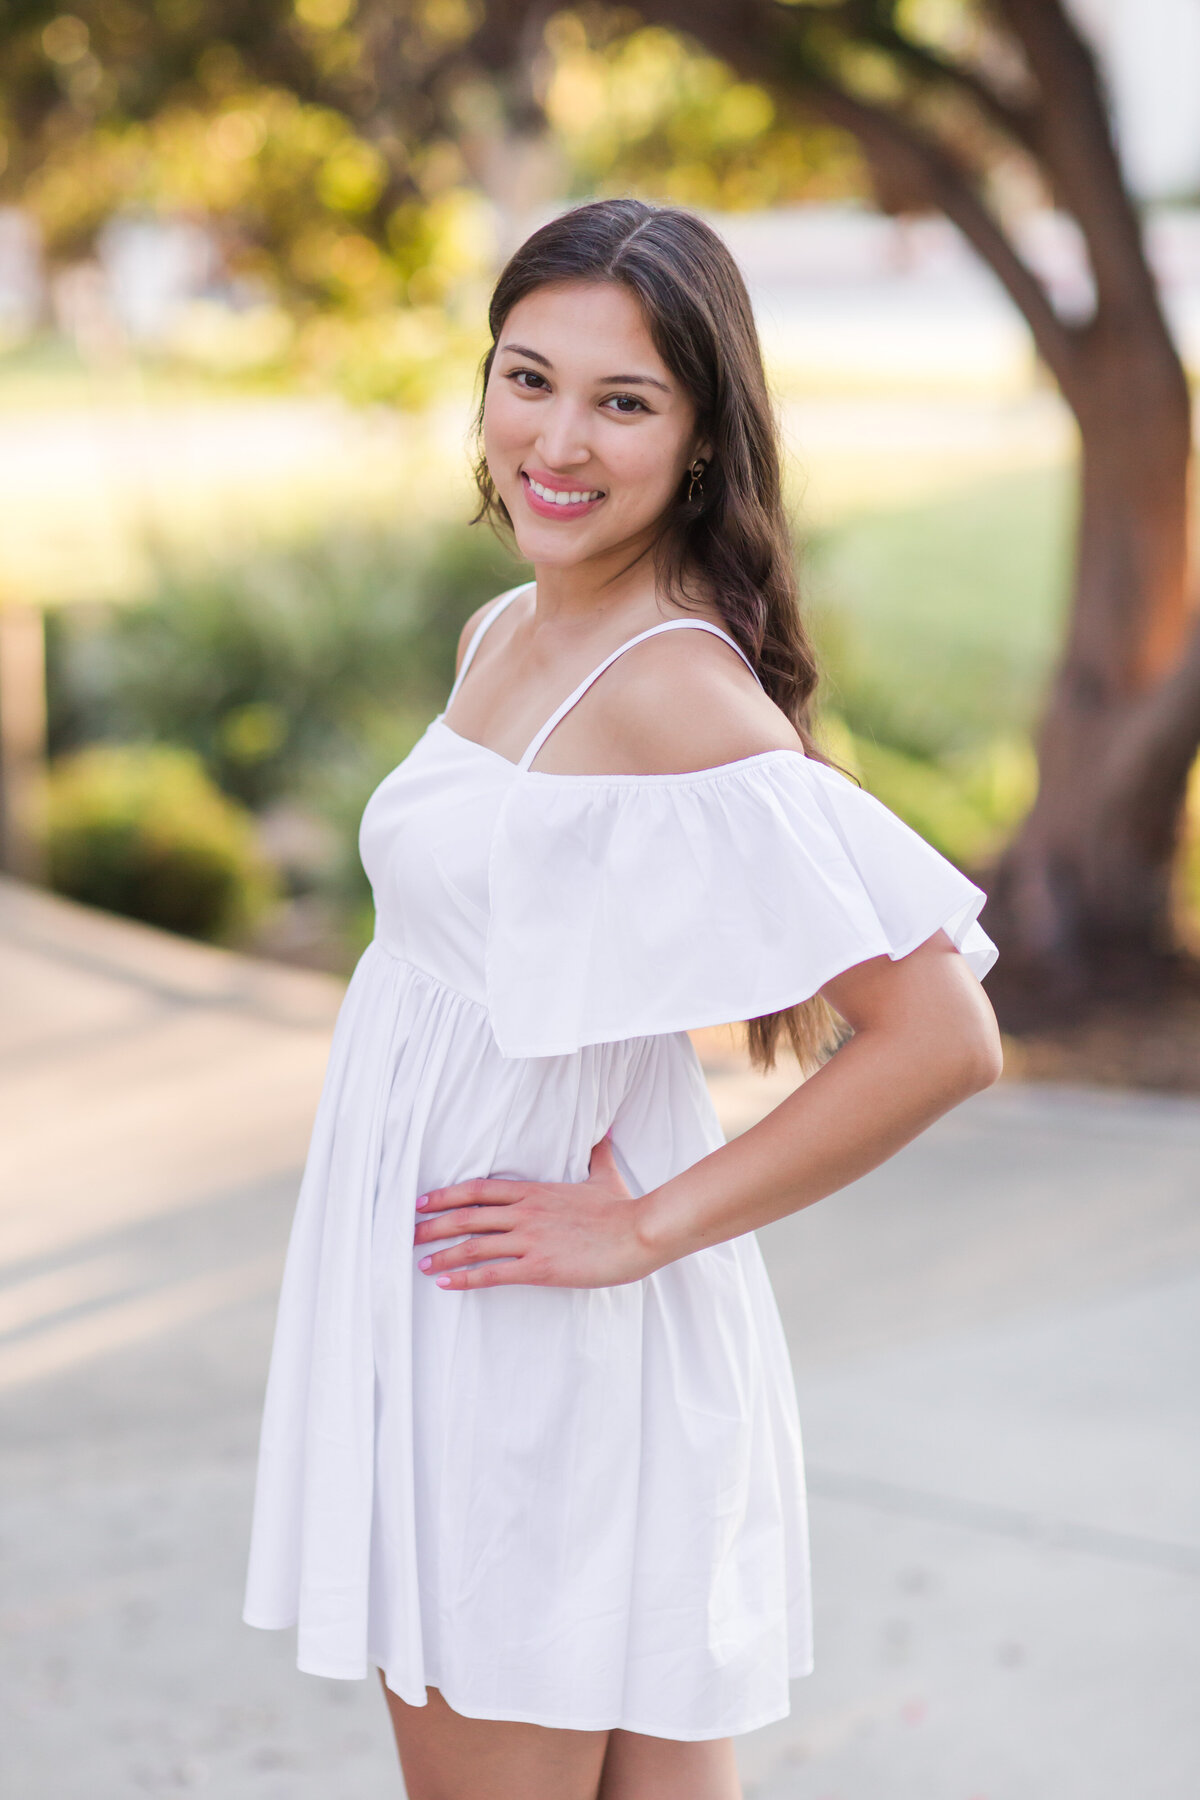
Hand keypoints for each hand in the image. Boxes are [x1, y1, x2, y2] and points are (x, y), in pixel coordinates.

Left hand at [412, 1134, 655, 1290]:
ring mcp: (530, 1239)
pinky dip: (464, 1279)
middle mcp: (525, 1212)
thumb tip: (603, 1134)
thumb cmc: (622, 1207)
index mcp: (534, 1191)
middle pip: (466, 1215)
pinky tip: (445, 1284)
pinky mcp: (538, 1267)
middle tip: (408, 1233)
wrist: (640, 1232)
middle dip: (433, 1225)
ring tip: (421, 1263)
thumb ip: (596, 1155)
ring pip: (473, 1244)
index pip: (479, 1189)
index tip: (423, 1201)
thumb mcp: (604, 1175)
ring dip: (442, 1254)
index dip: (447, 1195)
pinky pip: (492, 1274)